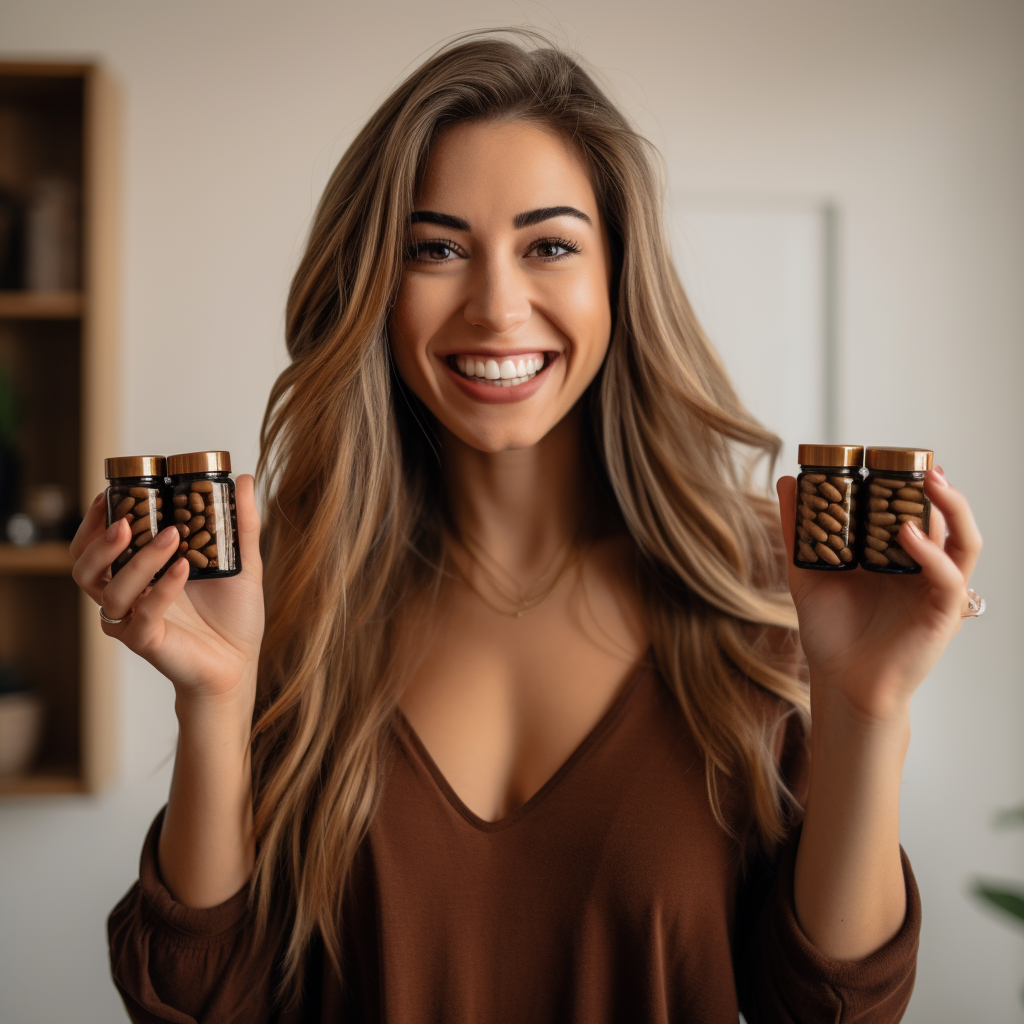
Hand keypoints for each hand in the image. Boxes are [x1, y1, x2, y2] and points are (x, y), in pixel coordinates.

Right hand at [70, 475, 264, 707]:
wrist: (241, 663)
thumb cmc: (234, 616)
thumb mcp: (242, 562)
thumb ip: (240, 523)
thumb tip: (245, 478)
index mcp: (138, 573)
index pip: (96, 545)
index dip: (95, 520)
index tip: (111, 492)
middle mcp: (128, 596)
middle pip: (84, 567)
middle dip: (99, 540)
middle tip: (126, 520)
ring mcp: (132, 620)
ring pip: (110, 589)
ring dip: (137, 559)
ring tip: (170, 536)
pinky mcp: (145, 642)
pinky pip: (142, 614)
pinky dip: (161, 588)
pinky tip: (182, 569)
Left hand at [777, 468, 981, 722]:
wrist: (840, 683)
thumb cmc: (830, 632)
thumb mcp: (807, 570)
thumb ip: (799, 529)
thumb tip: (790, 479)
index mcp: (897, 556)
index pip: (917, 509)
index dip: (914, 483)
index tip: (894, 458)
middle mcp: (922, 568)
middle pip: (947, 519)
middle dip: (940, 488)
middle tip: (924, 463)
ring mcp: (935, 590)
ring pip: (963, 541)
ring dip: (953, 509)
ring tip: (932, 482)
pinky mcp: (941, 614)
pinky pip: (948, 577)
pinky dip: (931, 553)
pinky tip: (908, 535)